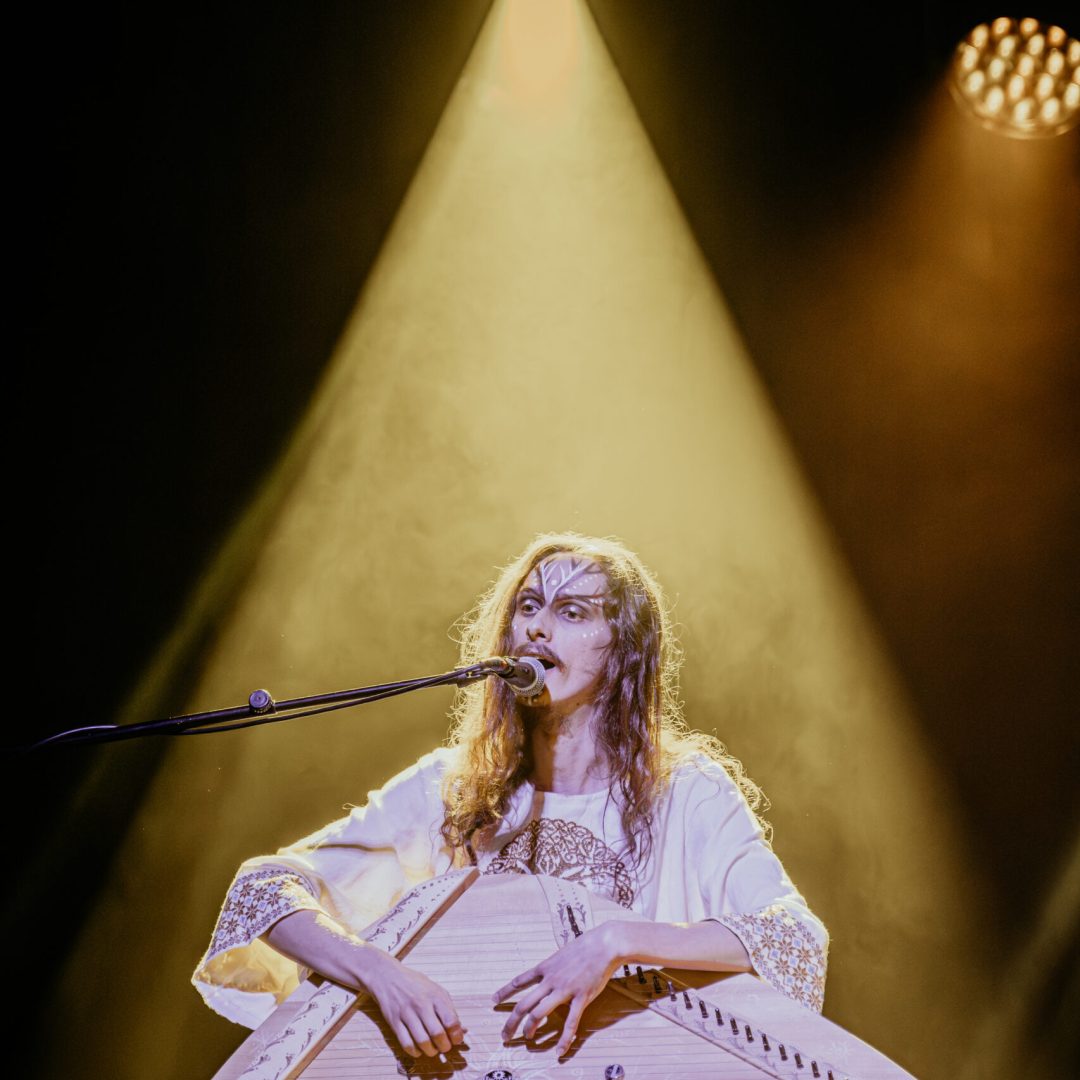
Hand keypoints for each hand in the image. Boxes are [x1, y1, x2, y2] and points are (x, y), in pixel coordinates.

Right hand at [361, 949, 466, 1058]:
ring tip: (433, 1049)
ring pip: (422, 1041)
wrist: (388, 977)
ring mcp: (406, 1013)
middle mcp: (421, 1004)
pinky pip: (406, 1043)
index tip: (457, 1040)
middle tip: (445, 1047)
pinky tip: (419, 1050)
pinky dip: (415, 1052)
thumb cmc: (416, 985)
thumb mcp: (436, 990)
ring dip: (431, 1051)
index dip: (457, 1035)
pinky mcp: (394, 1021)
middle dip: (445, 1046)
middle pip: (437, 1034)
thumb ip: (449, 1010)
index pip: (451, 1020)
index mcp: (435, 996)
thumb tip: (463, 1030)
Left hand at [492, 924, 618, 1057]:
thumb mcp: (561, 954)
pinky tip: (559, 1051)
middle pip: (524, 1004)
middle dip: (511, 1021)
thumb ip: (552, 967)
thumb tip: (546, 973)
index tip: (493, 1001)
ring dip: (530, 1028)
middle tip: (504, 1035)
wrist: (603, 944)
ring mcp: (564, 990)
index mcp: (545, 967)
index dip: (505, 992)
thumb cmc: (584, 946)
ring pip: (539, 1013)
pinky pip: (570, 1022)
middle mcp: (550, 980)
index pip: (519, 981)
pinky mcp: (580, 998)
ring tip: (526, 1039)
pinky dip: (564, 1039)